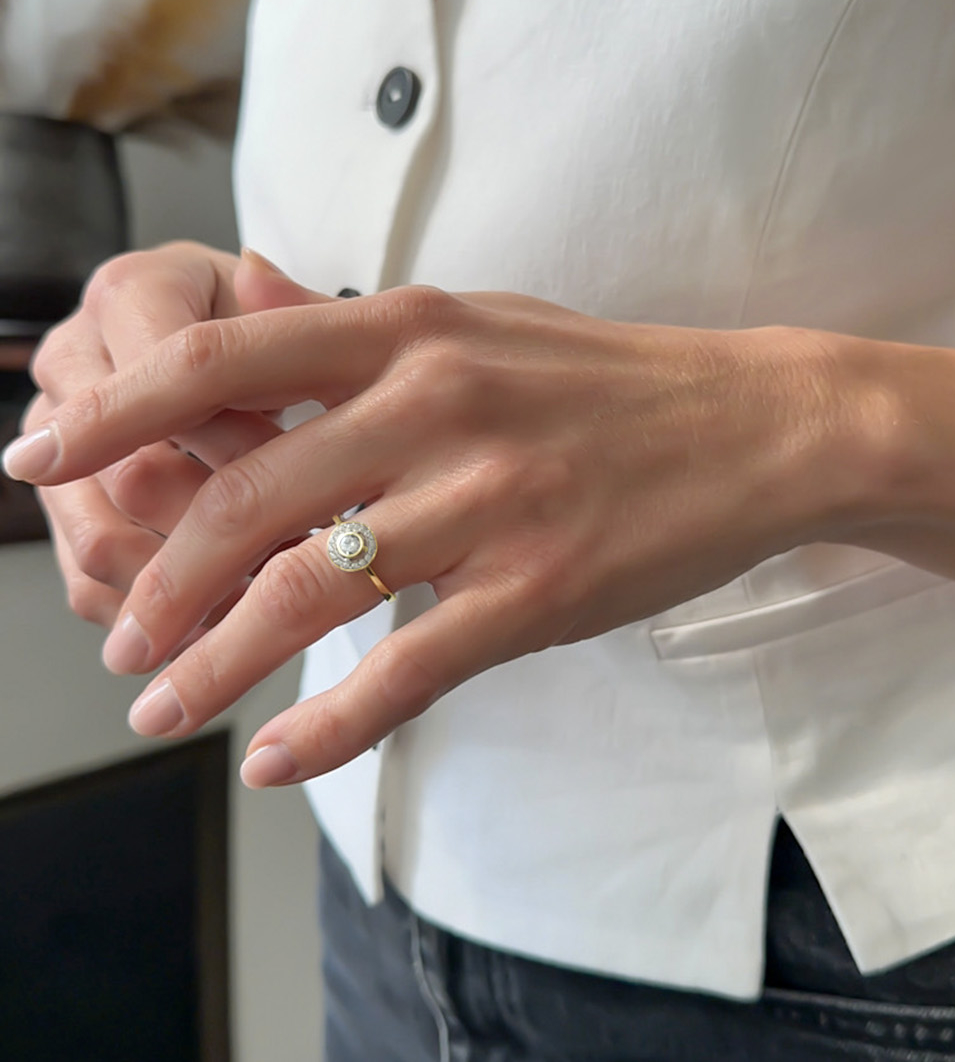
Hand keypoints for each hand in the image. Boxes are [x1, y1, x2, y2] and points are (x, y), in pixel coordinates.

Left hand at [4, 274, 861, 784]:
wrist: (752, 423)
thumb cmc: (603, 379)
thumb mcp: (477, 323)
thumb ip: (365, 340)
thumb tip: (249, 341)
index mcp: (407, 329)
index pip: (220, 360)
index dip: (113, 412)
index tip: (36, 459)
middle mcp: (434, 406)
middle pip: (244, 501)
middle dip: (157, 581)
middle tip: (117, 638)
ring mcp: (487, 500)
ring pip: (306, 594)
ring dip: (215, 663)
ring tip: (163, 706)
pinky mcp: (537, 586)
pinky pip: (404, 670)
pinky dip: (327, 727)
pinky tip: (275, 761)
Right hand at [24, 242, 285, 641]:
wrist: (234, 362)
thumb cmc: (267, 333)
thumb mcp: (290, 309)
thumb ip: (288, 308)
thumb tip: (261, 274)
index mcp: (128, 294)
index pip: (166, 380)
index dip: (240, 442)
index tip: (308, 478)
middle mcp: (73, 362)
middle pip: (131, 472)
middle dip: (225, 527)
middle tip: (301, 554)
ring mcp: (54, 442)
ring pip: (104, 540)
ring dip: (193, 586)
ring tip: (272, 599)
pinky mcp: (59, 510)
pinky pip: (92, 585)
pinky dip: (164, 618)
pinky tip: (231, 621)